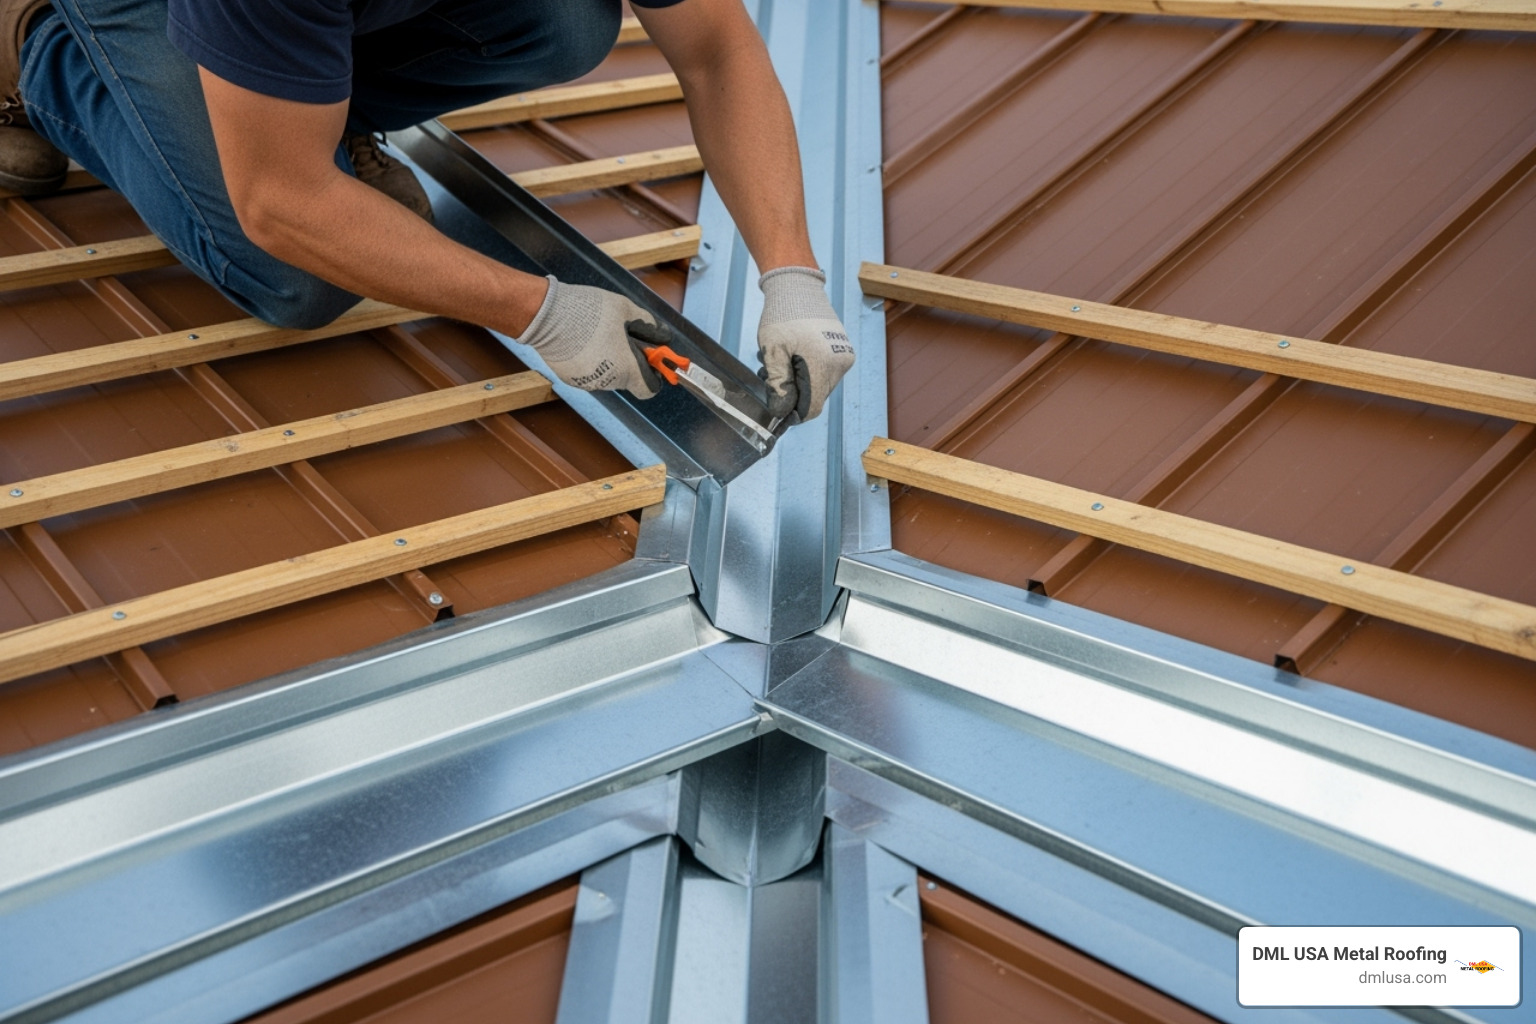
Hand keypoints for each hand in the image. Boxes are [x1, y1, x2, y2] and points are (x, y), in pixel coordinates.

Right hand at [516, 276, 664, 397]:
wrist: (545, 315)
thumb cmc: (586, 312)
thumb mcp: (625, 309)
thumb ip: (648, 325)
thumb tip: (661, 334)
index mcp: (626, 369)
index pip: (649, 389)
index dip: (653, 374)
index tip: (652, 359)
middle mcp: (608, 382)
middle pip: (628, 378)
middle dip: (629, 360)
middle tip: (623, 335)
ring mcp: (587, 382)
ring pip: (607, 374)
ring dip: (609, 359)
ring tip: (598, 334)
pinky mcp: (570, 378)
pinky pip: (589, 372)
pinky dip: (590, 360)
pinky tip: (582, 340)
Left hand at [756, 267, 854, 420]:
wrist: (798, 287)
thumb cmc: (783, 314)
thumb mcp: (772, 351)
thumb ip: (778, 384)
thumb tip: (781, 411)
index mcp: (823, 363)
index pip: (811, 407)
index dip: (793, 413)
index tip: (777, 410)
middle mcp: (840, 362)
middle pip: (817, 398)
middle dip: (794, 394)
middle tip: (773, 377)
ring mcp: (844, 356)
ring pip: (821, 387)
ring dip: (801, 383)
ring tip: (783, 362)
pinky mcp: (844, 350)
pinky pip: (826, 373)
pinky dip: (809, 372)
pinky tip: (795, 356)